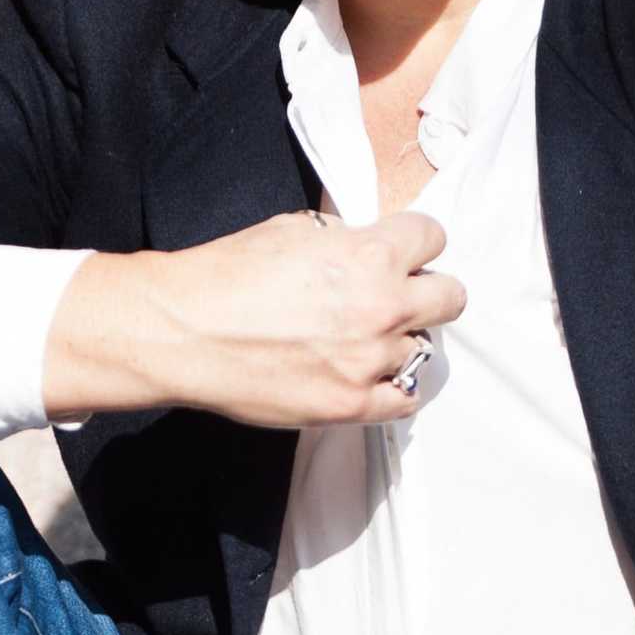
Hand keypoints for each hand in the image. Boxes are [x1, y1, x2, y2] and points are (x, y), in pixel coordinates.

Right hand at [45, 209, 465, 426]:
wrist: (183, 330)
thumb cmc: (228, 274)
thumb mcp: (294, 229)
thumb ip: (345, 238)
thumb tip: (367, 245)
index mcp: (370, 255)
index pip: (433, 237)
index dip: (416, 242)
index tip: (406, 251)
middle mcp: (381, 307)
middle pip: (451, 296)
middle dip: (429, 290)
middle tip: (402, 295)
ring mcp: (369, 360)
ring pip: (424, 349)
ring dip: (400, 340)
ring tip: (366, 338)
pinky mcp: (351, 405)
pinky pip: (405, 399)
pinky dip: (393, 386)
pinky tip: (373, 375)